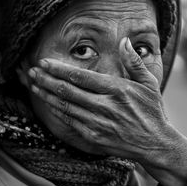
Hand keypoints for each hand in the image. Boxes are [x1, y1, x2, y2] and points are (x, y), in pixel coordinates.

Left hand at [28, 37, 165, 160]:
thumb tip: (123, 42)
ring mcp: (97, 123)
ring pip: (65, 106)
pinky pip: (69, 121)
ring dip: (47, 95)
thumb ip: (134, 63)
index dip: (59, 69)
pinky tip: (48, 103)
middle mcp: (104, 106)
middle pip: (67, 90)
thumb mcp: (149, 84)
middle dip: (46, 80)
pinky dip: (57, 111)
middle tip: (32, 72)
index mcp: (116, 90)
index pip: (80, 76)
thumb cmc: (151, 111)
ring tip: (33, 85)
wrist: (154, 143)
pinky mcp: (93, 136)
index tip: (45, 62)